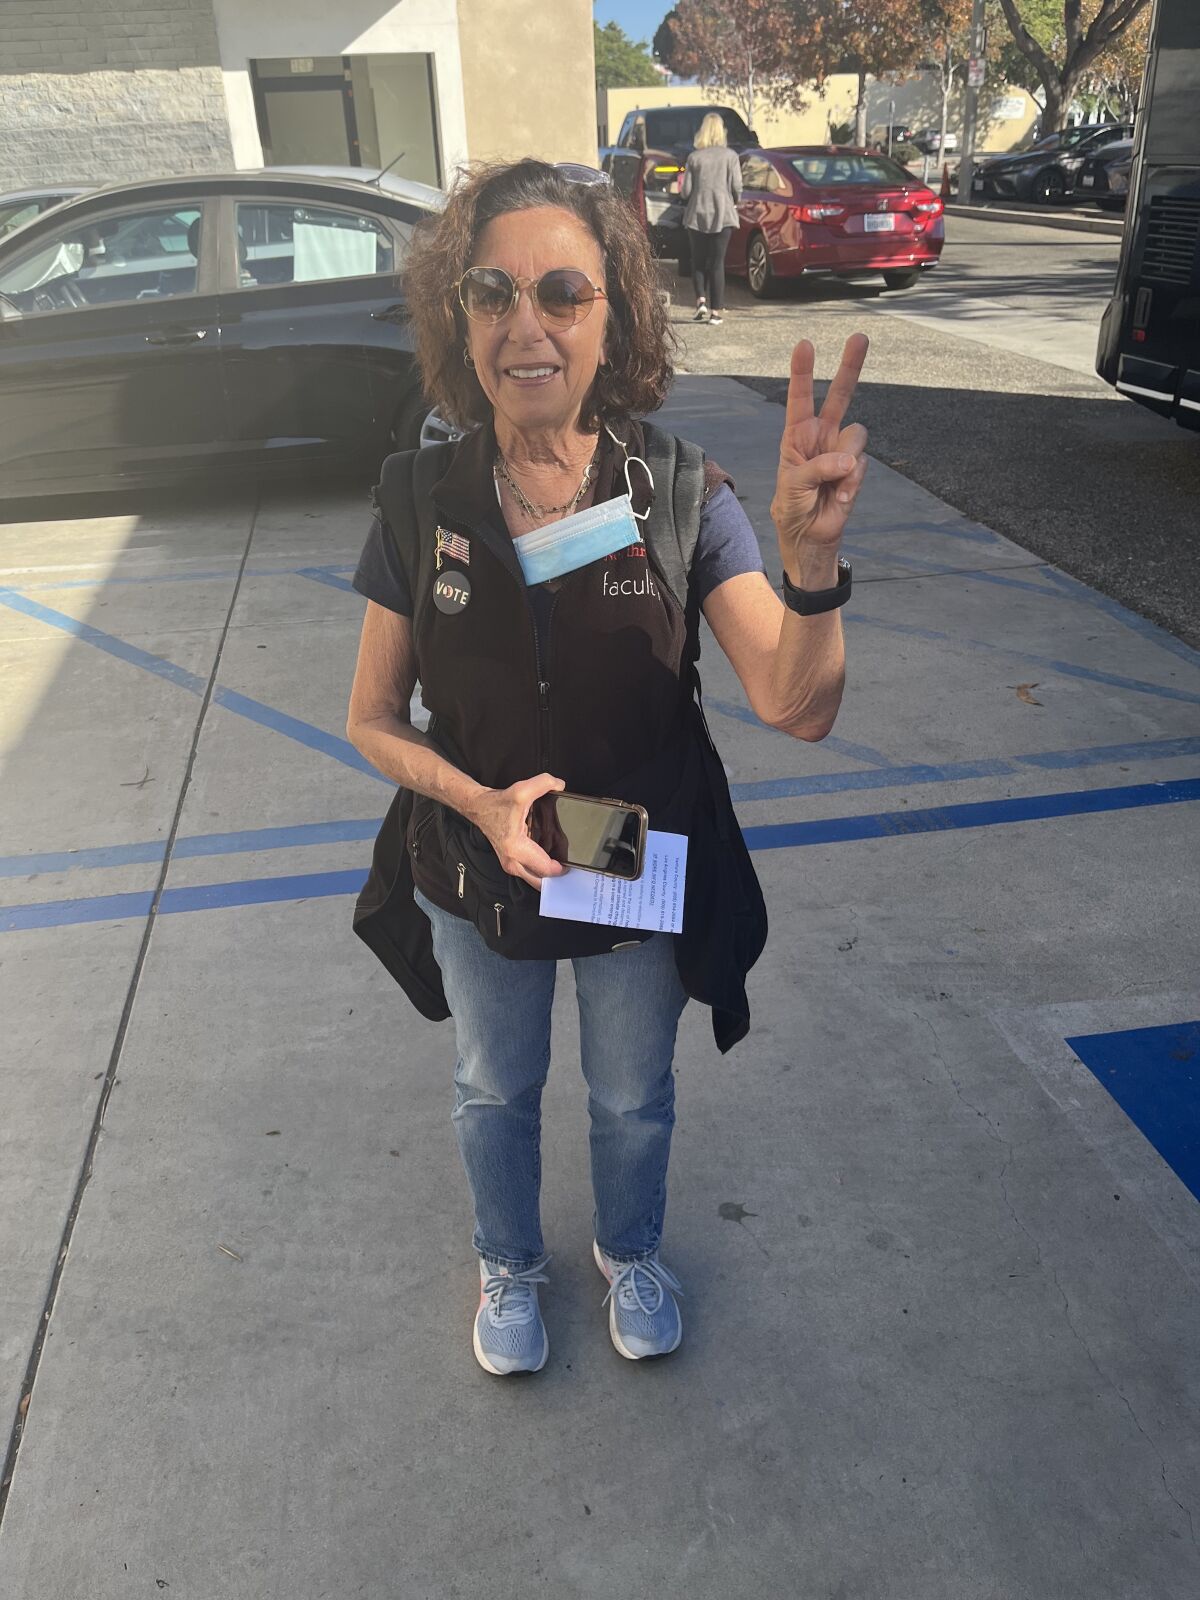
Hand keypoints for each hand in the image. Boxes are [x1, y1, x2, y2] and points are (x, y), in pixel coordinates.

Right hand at [468, 772, 566, 888]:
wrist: (480, 808)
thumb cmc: (497, 804)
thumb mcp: (521, 790)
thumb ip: (544, 783)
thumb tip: (560, 785)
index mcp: (516, 849)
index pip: (547, 870)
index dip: (564, 868)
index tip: (574, 860)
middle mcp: (513, 862)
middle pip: (543, 881)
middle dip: (557, 876)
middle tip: (569, 864)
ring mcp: (511, 865)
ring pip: (537, 879)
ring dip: (549, 873)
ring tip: (560, 859)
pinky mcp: (511, 863)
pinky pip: (531, 873)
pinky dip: (541, 869)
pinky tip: (549, 856)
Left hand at [770, 334, 868, 557]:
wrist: (809, 536)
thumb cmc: (792, 507)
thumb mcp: (792, 486)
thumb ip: (817, 468)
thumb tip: (849, 460)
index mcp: (798, 435)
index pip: (800, 398)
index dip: (803, 372)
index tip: (805, 344)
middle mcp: (822, 436)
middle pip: (840, 395)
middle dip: (850, 366)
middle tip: (860, 336)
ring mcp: (842, 451)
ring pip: (856, 435)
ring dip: (843, 460)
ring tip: (829, 484)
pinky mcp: (857, 469)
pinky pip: (861, 465)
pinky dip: (850, 483)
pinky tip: (838, 497)